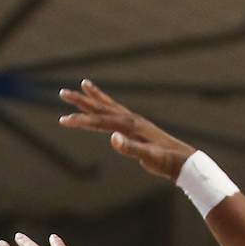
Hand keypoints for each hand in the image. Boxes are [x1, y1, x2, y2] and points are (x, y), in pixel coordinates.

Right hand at [59, 80, 193, 180]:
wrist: (182, 161)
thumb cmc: (166, 160)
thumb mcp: (148, 157)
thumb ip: (130, 148)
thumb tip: (112, 138)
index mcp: (130, 125)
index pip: (99, 121)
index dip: (80, 120)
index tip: (62, 120)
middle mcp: (131, 119)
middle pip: (101, 107)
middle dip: (81, 101)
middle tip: (62, 92)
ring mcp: (134, 121)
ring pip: (109, 106)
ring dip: (94, 97)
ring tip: (82, 85)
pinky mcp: (138, 126)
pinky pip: (118, 112)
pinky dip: (108, 105)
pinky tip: (104, 104)